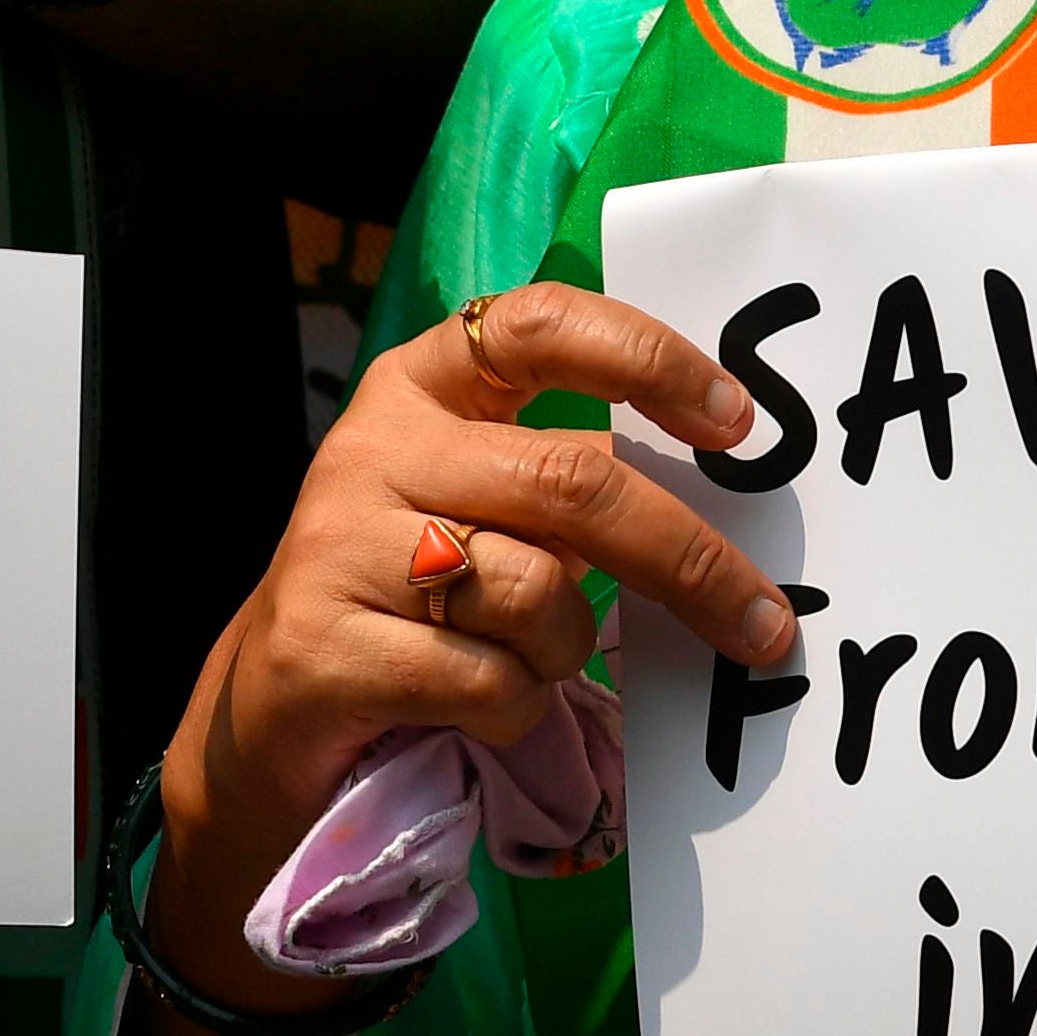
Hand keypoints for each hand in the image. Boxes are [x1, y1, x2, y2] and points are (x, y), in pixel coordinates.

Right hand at [151, 283, 790, 1011]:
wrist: (269, 706)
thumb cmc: (410, 595)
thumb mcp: (479, 505)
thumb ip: (568, 480)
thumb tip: (728, 497)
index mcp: (423, 385)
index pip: (541, 325)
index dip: (648, 360)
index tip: (737, 423)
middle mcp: (376, 446)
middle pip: (571, 483)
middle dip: (687, 560)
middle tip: (767, 625)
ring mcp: (339, 543)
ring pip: (535, 594)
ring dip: (566, 652)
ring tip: (526, 662)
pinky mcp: (323, 645)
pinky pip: (487, 682)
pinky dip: (515, 711)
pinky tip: (477, 708)